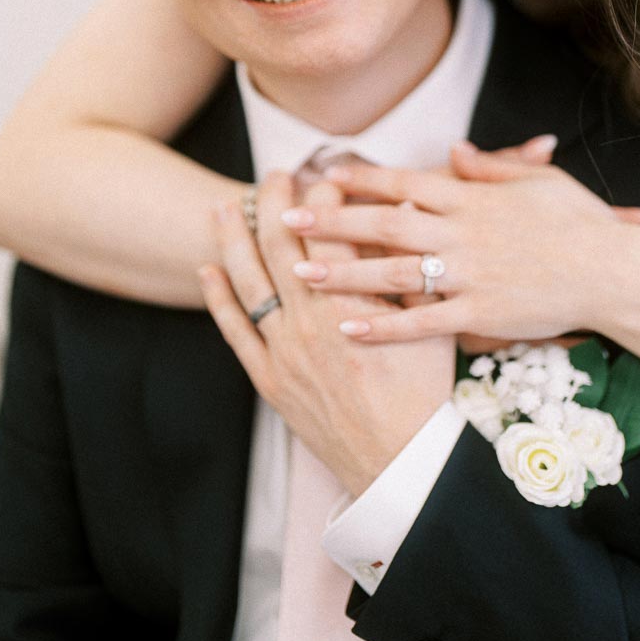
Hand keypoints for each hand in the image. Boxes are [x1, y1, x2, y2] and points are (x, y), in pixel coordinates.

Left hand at [198, 173, 454, 496]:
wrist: (398, 465)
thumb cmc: (424, 396)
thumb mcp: (432, 327)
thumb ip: (412, 273)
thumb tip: (404, 217)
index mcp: (352, 305)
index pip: (329, 232)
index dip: (324, 198)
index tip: (324, 176)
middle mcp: (310, 322)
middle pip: (282, 246)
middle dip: (275, 204)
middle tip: (274, 175)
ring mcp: (284, 351)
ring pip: (249, 281)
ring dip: (233, 239)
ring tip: (225, 207)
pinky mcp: (270, 379)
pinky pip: (235, 330)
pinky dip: (218, 297)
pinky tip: (207, 270)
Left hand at [279, 150, 639, 345]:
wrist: (614, 271)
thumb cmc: (581, 223)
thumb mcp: (536, 182)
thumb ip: (490, 168)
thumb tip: (456, 150)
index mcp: (471, 198)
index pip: (404, 183)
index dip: (361, 179)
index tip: (324, 173)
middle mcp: (461, 232)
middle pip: (384, 224)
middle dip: (332, 221)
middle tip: (286, 218)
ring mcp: (469, 274)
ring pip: (393, 273)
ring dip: (343, 273)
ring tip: (298, 274)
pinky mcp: (480, 313)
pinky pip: (422, 322)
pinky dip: (384, 326)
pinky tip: (348, 328)